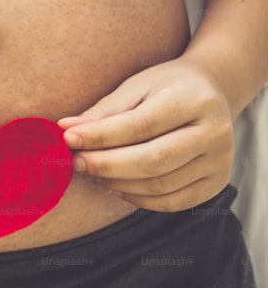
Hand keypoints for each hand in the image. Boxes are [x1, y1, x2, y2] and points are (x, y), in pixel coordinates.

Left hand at [57, 57, 233, 211]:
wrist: (211, 91)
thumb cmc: (166, 87)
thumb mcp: (136, 86)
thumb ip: (104, 111)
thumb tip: (66, 130)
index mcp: (195, 100)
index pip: (141, 125)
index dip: (100, 136)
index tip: (68, 138)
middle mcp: (215, 132)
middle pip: (153, 160)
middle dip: (106, 164)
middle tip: (75, 161)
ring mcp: (220, 161)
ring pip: (160, 185)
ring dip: (117, 183)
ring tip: (91, 171)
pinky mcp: (216, 183)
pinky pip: (173, 201)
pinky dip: (138, 198)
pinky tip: (115, 186)